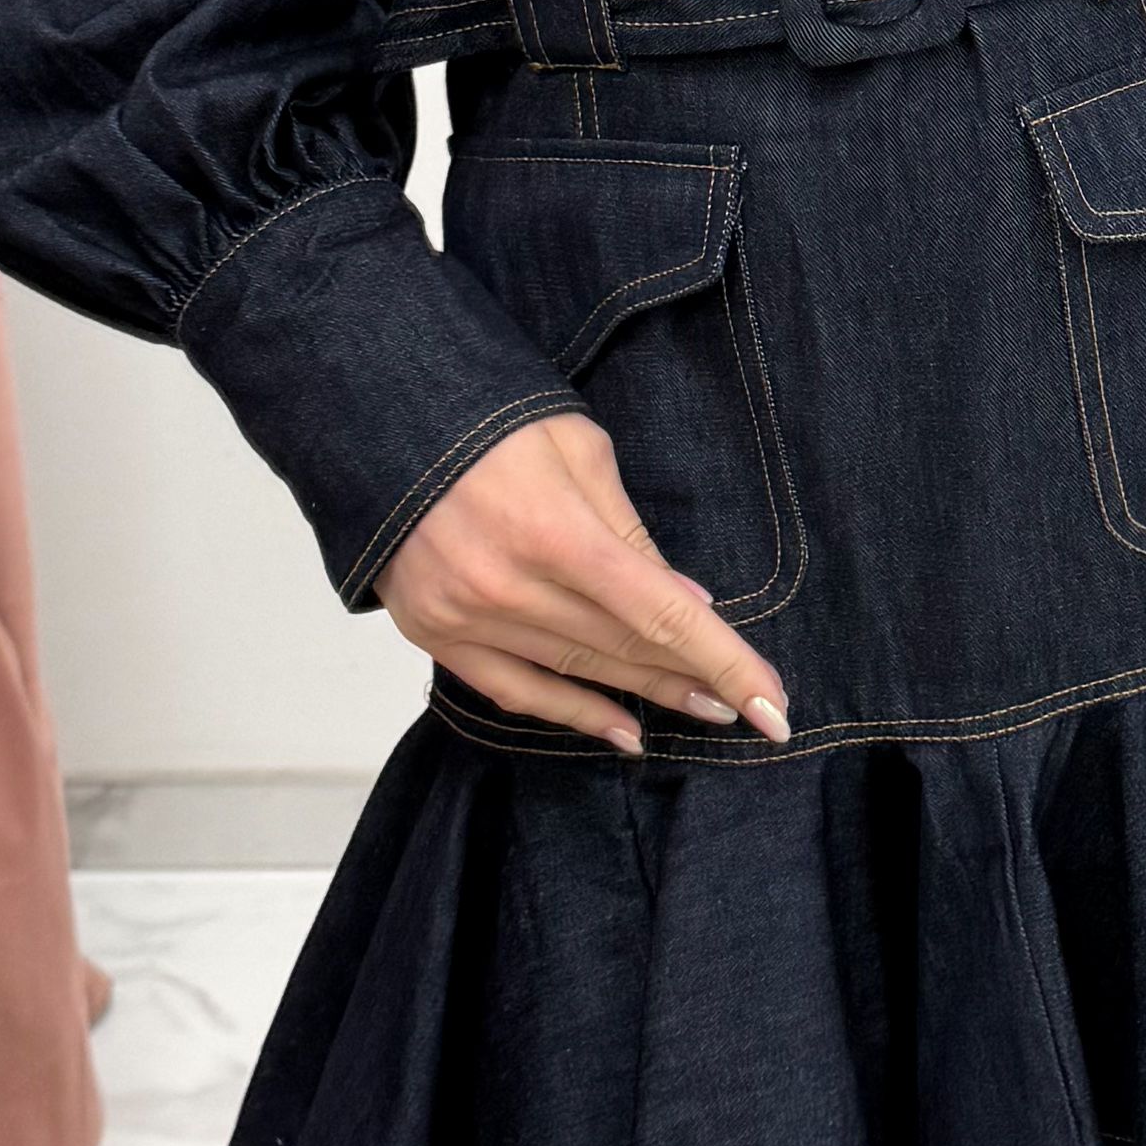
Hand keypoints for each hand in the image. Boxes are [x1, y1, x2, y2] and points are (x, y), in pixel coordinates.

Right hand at [375, 411, 788, 753]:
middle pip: (626, 650)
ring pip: (578, 674)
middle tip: (747, 701)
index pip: (663, 616)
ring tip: (699, 709)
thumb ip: (632, 534)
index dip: (726, 664)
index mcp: (555, 531)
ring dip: (645, 695)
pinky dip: (571, 715)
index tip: (773, 704)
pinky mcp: (434, 632)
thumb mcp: (578, 451)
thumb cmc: (487, 417)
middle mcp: (509, 586)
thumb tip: (687, 604)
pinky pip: (514, 692)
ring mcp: (465, 616)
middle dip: (695, 678)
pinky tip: (619, 730)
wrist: (371, 415)